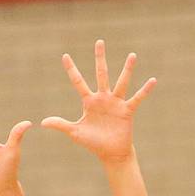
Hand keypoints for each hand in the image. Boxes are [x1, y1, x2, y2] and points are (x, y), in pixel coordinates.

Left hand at [42, 39, 155, 164]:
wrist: (110, 154)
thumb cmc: (93, 143)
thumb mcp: (75, 132)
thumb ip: (60, 125)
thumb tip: (42, 123)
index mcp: (89, 101)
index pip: (78, 82)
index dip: (71, 69)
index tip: (65, 56)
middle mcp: (103, 98)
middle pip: (101, 74)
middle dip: (99, 58)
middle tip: (99, 42)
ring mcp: (116, 103)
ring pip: (121, 82)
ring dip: (127, 69)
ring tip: (132, 55)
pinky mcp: (127, 111)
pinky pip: (137, 98)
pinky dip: (145, 91)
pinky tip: (152, 80)